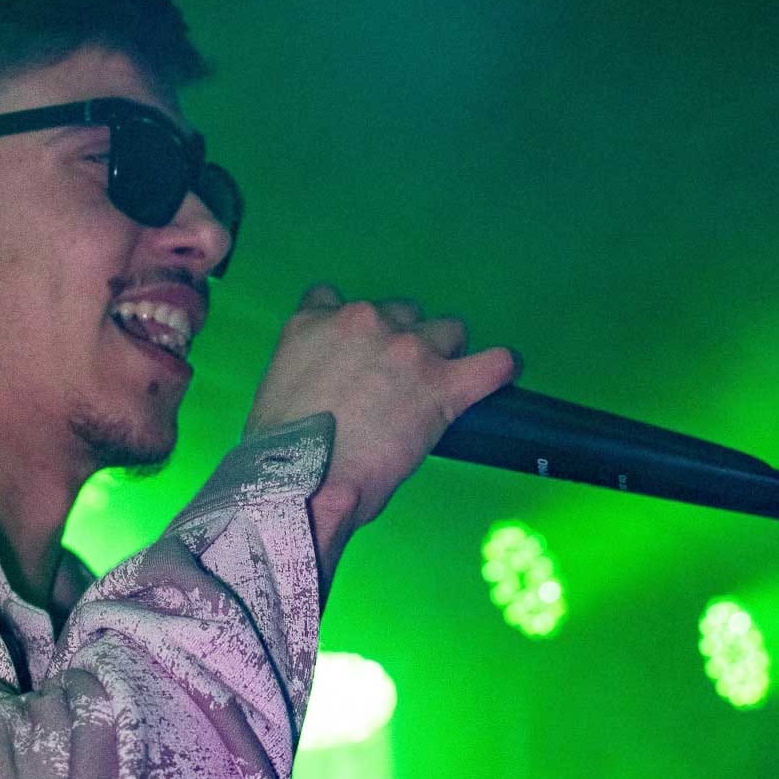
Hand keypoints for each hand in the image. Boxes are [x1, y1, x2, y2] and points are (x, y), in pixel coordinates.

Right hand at [244, 283, 520, 535]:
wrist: (301, 482)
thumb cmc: (277, 452)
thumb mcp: (277, 390)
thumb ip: (309, 371)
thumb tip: (329, 393)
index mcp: (312, 322)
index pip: (331, 297)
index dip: (348, 324)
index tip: (353, 348)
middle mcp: (362, 321)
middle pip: (401, 311)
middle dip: (402, 339)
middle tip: (397, 379)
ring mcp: (407, 347)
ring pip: (447, 329)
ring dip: (445, 352)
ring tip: (440, 384)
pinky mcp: (443, 383)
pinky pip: (493, 363)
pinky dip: (500, 367)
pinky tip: (502, 373)